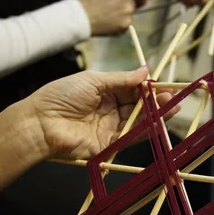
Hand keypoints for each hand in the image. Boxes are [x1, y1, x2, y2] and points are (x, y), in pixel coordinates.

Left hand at [18, 67, 179, 159]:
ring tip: (173, 107)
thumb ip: (121, 79)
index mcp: (105, 90)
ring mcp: (111, 126)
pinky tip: (160, 122)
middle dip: (157, 100)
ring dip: (156, 114)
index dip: (150, 87)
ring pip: (139, 120)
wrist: (40, 124)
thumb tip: (145, 71)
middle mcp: (110, 108)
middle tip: (173, 97)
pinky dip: (147, 130)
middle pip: (139, 105)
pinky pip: (132, 136)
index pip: (133, 88)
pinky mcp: (110, 143)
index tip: (166, 84)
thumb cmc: (61, 96)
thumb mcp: (93, 80)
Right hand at [77, 0, 148, 35]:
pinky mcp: (125, 24)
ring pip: (129, 16)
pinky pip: (125, 26)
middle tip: (112, 12)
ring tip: (106, 17)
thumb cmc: (89, 1)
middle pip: (135, 5)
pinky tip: (106, 24)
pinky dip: (118, 27)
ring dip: (121, 18)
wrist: (80, 16)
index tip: (140, 3)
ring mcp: (127, 10)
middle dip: (127, 9)